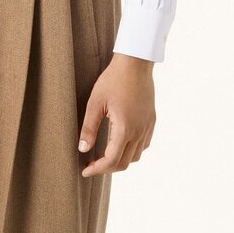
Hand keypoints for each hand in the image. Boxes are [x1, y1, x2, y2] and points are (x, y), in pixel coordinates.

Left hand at [78, 52, 155, 175]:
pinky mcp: (151, 120)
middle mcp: (139, 132)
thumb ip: (89, 127)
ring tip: (105, 155)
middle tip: (92, 164)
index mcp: (125, 129)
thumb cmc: (113, 79)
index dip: (97, 169)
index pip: (111, 161)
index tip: (85, 170)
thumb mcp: (96, 102)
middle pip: (124, 163)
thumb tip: (82, 149)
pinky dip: (133, 150)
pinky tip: (122, 143)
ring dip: (121, 160)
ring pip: (136, 156)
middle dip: (107, 168)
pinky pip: (144, 144)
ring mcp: (147, 126)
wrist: (135, 62)